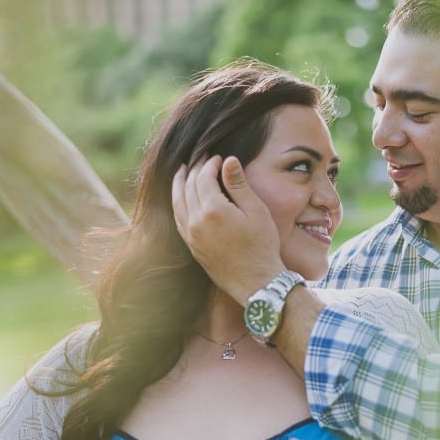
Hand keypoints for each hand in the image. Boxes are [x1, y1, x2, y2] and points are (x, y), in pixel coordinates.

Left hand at [172, 155, 284, 303]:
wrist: (256, 282)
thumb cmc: (262, 246)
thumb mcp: (256, 211)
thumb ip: (239, 185)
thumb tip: (228, 160)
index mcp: (213, 210)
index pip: (203, 177)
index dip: (209, 164)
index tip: (218, 157)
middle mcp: (196, 222)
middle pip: (187, 187)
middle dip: (193, 170)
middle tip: (201, 159)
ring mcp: (191, 236)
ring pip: (177, 202)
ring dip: (179, 184)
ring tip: (182, 171)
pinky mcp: (191, 246)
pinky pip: (178, 218)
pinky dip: (177, 202)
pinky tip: (182, 198)